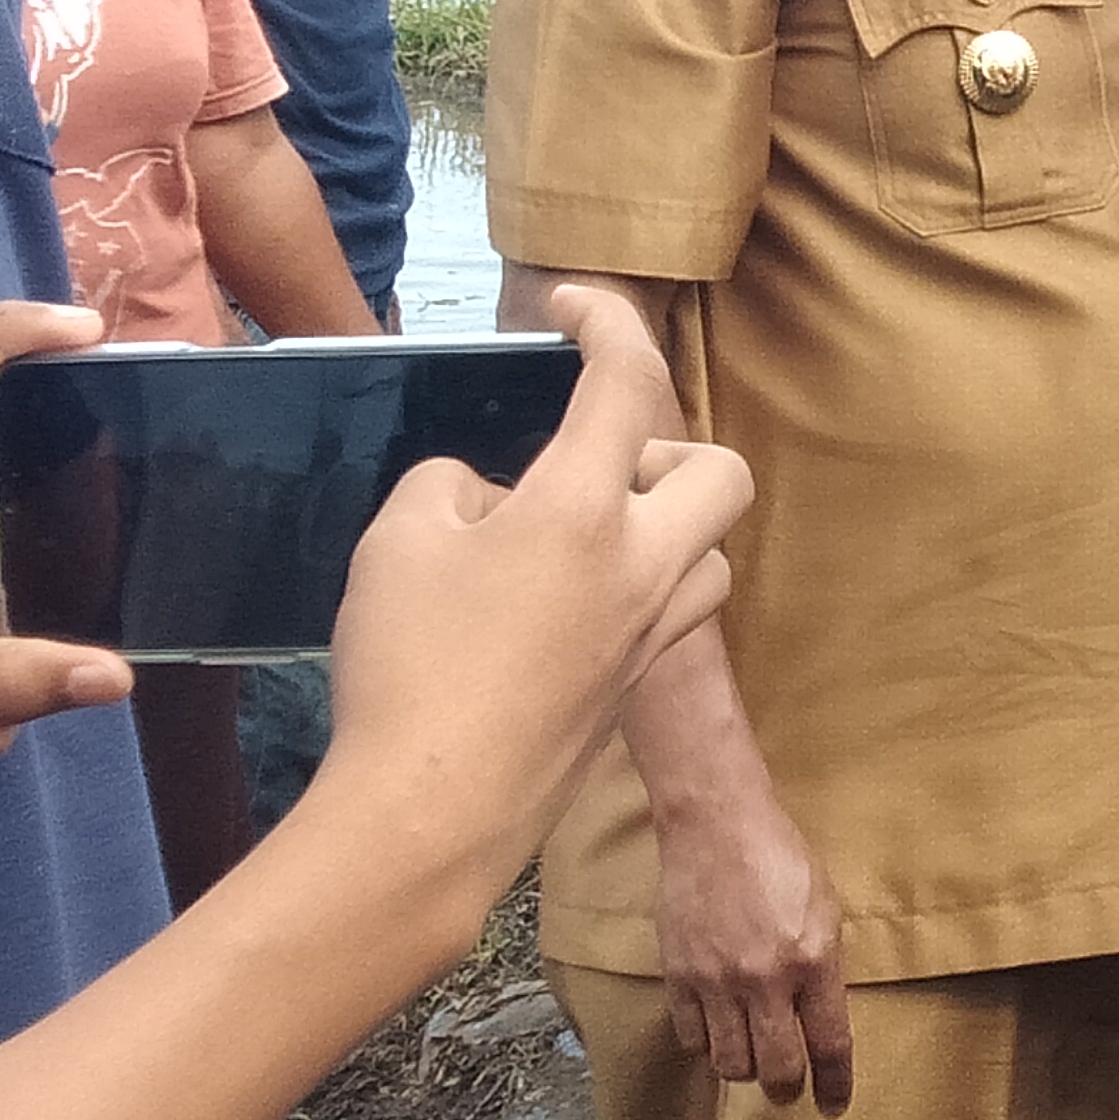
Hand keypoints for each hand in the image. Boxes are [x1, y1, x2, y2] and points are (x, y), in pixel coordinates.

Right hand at [310, 281, 753, 913]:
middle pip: (718, 469)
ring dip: (665, 522)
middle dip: (665, 444)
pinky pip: (675, 612)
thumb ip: (453, 485)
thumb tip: (491, 495)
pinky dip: (641, 585)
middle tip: (586, 460)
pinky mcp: (635, 690)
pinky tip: (564, 602)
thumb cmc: (406, 669)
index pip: (629, 381)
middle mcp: (643, 567)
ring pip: (711, 551)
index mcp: (585, 511)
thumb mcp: (399, 539)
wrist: (431, 812)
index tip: (573, 307)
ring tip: (576, 533)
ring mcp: (650, 636)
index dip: (609, 321)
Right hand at [655, 771, 851, 1111]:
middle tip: (786, 1086)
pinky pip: (691, 1039)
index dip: (834, 1085)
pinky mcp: (679, 975)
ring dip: (743, 1068)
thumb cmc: (780, 859)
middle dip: (785, 1088)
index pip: (829, 1044)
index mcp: (813, 961)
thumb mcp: (825, 910)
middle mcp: (765, 979)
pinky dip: (706, 1044)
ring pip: (729, 1063)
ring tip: (750, 1052)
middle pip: (775, 1069)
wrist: (716, 825)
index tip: (833, 1107)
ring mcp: (717, 981)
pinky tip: (716, 1028)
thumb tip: (818, 1019)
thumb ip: (823, 968)